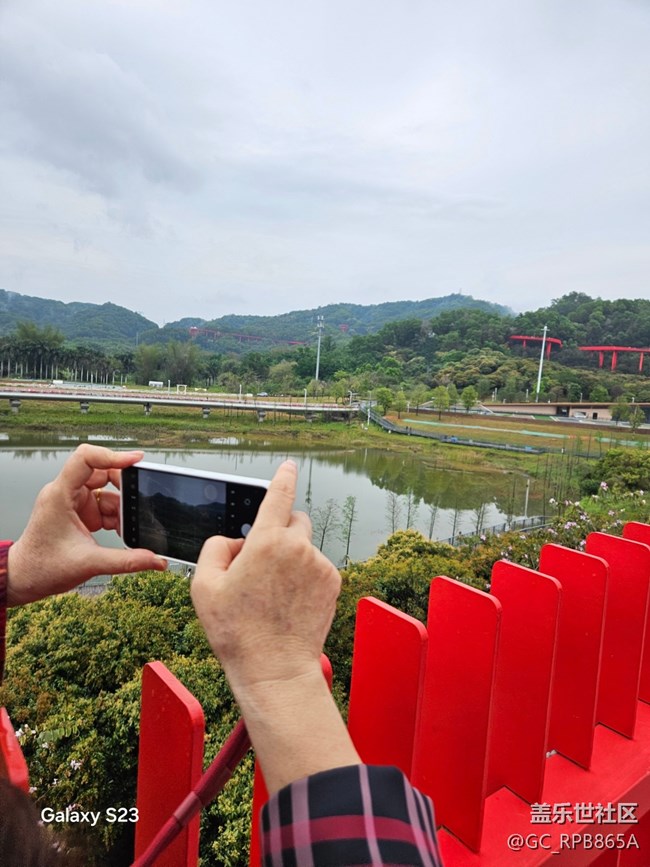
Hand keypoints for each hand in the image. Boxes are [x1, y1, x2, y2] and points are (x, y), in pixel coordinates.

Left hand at [7, 444, 166, 605]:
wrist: (24, 580)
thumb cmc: (42, 568)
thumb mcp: (89, 563)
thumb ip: (126, 561)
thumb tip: (157, 560)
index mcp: (60, 495)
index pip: (86, 458)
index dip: (112, 455)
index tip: (136, 460)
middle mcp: (66, 493)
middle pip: (102, 472)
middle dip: (124, 488)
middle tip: (140, 502)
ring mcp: (74, 503)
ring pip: (107, 492)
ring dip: (122, 509)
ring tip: (131, 527)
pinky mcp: (80, 514)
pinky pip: (105, 507)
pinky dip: (117, 518)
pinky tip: (123, 532)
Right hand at [191, 460, 358, 793]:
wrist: (275, 669)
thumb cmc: (236, 631)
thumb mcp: (204, 587)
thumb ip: (215, 549)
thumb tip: (235, 541)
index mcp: (266, 542)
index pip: (278, 496)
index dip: (283, 477)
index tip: (289, 465)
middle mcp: (298, 547)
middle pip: (293, 522)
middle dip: (279, 532)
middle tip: (262, 562)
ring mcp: (319, 565)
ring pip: (304, 547)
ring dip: (291, 558)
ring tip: (273, 594)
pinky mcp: (333, 582)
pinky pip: (317, 566)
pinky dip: (305, 576)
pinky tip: (290, 602)